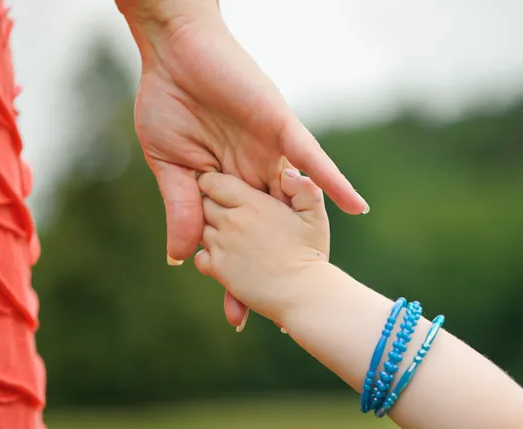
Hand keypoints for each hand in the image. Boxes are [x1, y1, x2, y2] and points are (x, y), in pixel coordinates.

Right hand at [117, 1, 367, 325]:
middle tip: (277, 313)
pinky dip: (332, 182)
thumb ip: (181, 209)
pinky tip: (356, 208)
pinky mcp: (279, 128)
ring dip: (306, 237)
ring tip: (321, 275)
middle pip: (268, 230)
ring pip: (293, 202)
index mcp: (224, 184)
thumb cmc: (166, 104)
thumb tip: (179, 258)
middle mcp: (252, 175)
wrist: (175, 53)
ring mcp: (269, 154)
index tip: (238, 313)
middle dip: (270, 269)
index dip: (234, 274)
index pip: (235, 236)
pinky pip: (311, 159)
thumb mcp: (169, 167)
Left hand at [194, 170, 329, 322]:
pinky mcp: (218, 269)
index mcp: (253, 203)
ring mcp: (222, 244)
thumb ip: (304, 188)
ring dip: (211, 231)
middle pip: (205, 203)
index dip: (216, 184)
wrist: (304, 293)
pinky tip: (227, 259)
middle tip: (228, 213)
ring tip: (230, 237)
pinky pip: (199, 256)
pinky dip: (208, 257)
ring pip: (200, 229)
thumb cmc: (311, 253)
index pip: (215, 182)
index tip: (225, 191)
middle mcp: (232, 220)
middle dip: (212, 205)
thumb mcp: (315, 215)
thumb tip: (287, 173)